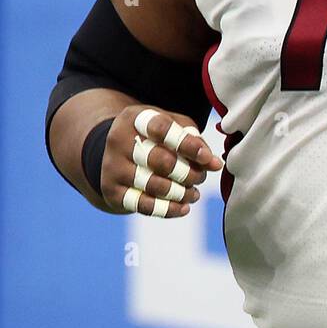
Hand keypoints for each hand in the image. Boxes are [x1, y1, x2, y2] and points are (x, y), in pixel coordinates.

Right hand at [99, 105, 222, 217]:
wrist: (117, 152)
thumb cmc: (154, 137)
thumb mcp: (173, 127)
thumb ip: (195, 141)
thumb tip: (215, 164)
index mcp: (136, 118)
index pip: (162, 129)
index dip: (188, 144)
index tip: (207, 158)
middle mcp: (119, 140)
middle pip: (160, 161)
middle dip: (188, 173)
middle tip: (200, 177)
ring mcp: (112, 166)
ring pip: (153, 185)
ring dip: (180, 193)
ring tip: (194, 193)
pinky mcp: (111, 190)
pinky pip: (142, 205)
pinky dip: (167, 210)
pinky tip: (184, 208)